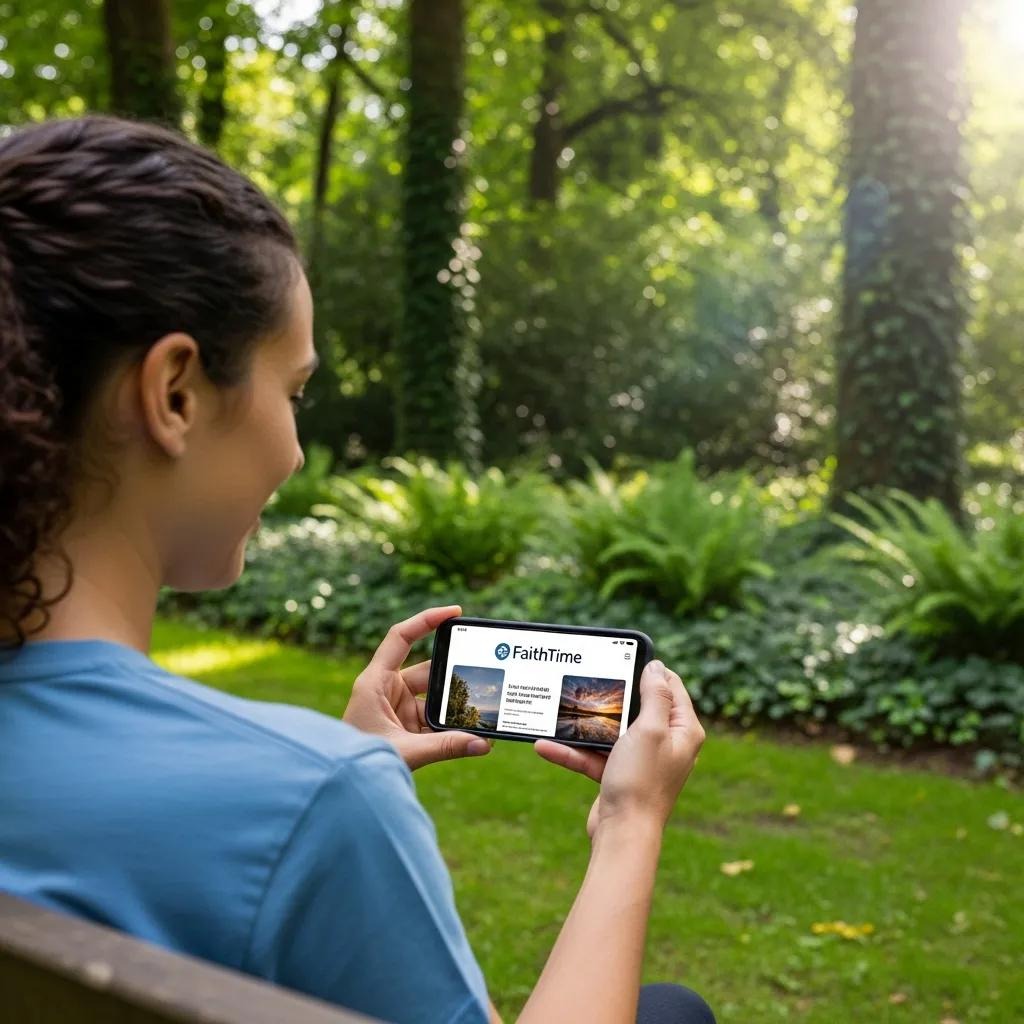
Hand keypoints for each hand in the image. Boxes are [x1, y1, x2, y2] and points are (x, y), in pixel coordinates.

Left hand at [343, 605, 492, 770]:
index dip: (426, 620)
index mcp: (375, 683)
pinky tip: (472, 730)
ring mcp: (396, 708)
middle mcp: (385, 690)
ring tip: (482, 706)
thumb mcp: (404, 752)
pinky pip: (434, 717)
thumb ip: (445, 747)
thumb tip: (483, 744)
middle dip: (453, 674)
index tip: (455, 612)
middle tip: (481, 671)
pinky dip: (451, 723)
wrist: (342, 793)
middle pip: (427, 670)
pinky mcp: (405, 726)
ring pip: (434, 696)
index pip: (400, 638)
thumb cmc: (359, 765)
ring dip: (454, 703)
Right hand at [534, 659, 704, 837]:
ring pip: (611, 731)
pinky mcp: (618, 775)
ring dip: (585, 726)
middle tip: (591, 680)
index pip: (671, 687)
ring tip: (560, 711)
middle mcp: (666, 744)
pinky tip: (546, 745)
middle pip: (638, 707)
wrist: (623, 835)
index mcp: (683, 731)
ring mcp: (641, 760)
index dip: (650, 670)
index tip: (624, 657)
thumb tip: (656, 667)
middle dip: (612, 696)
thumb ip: (654, 696)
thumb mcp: (650, 730)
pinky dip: (572, 751)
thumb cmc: (641, 782)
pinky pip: (594, 755)